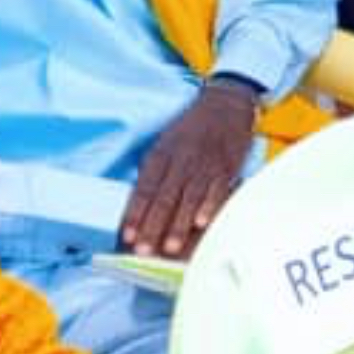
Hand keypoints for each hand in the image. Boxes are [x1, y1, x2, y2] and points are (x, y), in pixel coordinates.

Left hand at [120, 81, 257, 257]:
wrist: (225, 103)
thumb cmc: (191, 127)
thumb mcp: (164, 142)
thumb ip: (154, 172)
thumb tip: (138, 206)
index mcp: (161, 155)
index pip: (144, 189)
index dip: (135, 214)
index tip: (127, 236)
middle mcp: (181, 160)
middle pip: (164, 198)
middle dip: (153, 226)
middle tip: (144, 250)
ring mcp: (204, 164)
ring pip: (189, 198)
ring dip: (179, 224)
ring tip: (171, 246)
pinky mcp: (226, 167)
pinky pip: (217, 190)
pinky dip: (210, 206)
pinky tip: (203, 222)